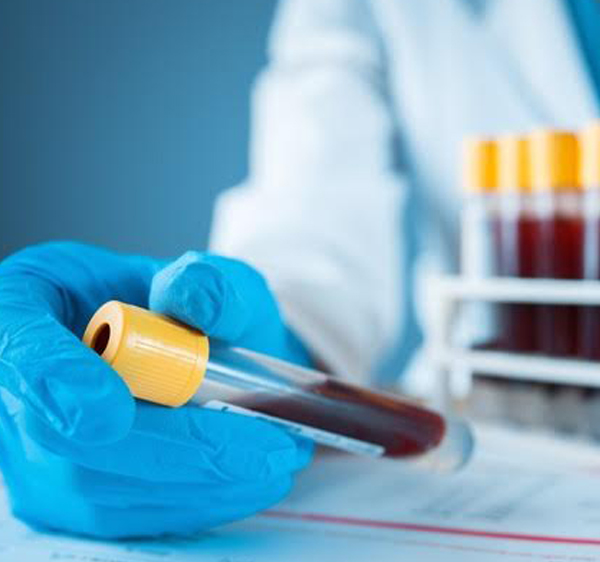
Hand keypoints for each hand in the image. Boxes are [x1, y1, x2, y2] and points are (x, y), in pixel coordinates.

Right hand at [0, 242, 313, 537]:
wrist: (196, 358)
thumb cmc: (189, 311)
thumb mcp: (211, 276)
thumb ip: (208, 282)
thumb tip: (195, 300)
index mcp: (27, 304)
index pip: (19, 346)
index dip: (55, 379)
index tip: (111, 411)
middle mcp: (13, 385)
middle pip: (62, 437)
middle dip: (171, 446)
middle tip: (262, 447)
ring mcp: (31, 452)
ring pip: (99, 487)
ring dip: (197, 480)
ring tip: (277, 459)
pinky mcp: (65, 500)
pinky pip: (122, 516)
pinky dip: (196, 502)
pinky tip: (252, 482)